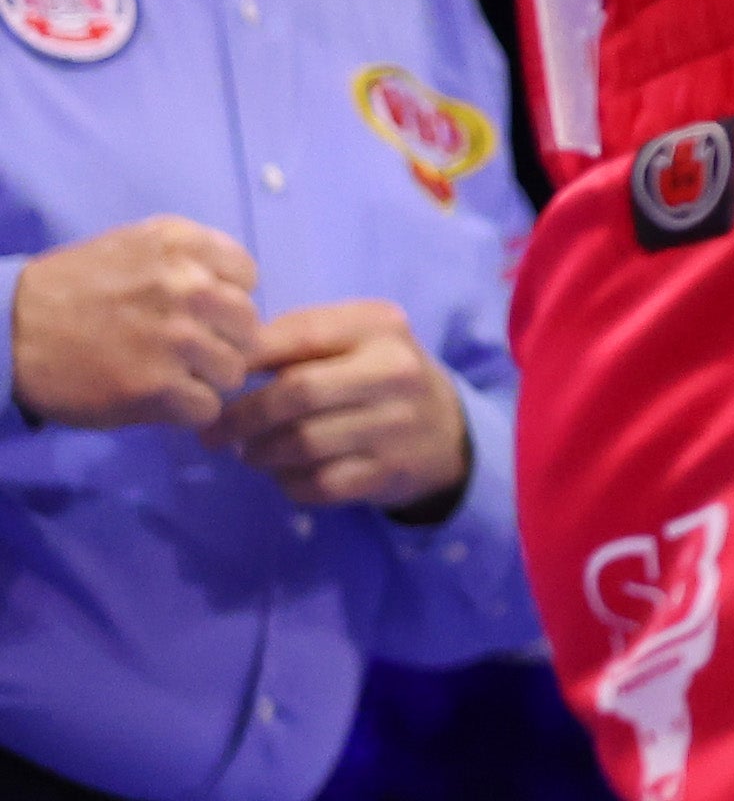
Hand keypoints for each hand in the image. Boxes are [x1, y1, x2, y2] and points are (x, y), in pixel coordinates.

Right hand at [9, 217, 260, 430]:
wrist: (8, 332)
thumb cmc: (72, 290)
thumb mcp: (136, 247)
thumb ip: (191, 260)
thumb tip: (240, 291)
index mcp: (184, 246)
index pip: (248, 277)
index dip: (228, 300)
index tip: (201, 314)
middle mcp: (189, 286)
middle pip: (248, 326)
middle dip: (224, 342)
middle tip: (190, 354)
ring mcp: (175, 338)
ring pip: (233, 370)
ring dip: (207, 380)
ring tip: (173, 378)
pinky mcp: (156, 387)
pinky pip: (206, 407)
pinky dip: (188, 411)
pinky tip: (161, 401)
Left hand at [204, 300, 470, 514]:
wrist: (444, 431)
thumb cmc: (377, 376)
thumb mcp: (353, 340)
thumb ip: (297, 339)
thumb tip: (224, 363)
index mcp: (379, 326)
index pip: (299, 334)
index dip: (246, 359)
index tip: (213, 380)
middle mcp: (394, 370)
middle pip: (298, 393)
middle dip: (243, 417)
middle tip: (213, 433)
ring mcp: (396, 424)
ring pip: (303, 444)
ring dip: (260, 453)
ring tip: (250, 452)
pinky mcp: (390, 472)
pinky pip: (318, 484)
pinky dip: (287, 483)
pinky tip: (285, 474)